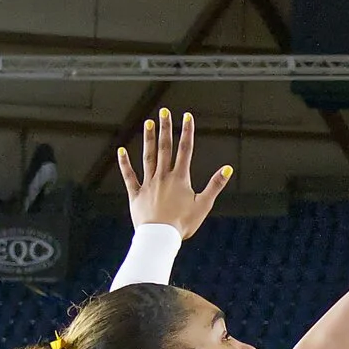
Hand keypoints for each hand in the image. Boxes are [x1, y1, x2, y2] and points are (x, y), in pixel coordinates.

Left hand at [118, 108, 230, 239]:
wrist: (160, 237)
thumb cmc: (183, 223)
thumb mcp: (203, 205)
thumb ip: (215, 185)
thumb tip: (228, 169)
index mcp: (180, 178)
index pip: (185, 150)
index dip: (187, 132)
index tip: (187, 116)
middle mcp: (163, 176)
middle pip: (165, 148)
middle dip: (165, 129)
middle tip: (164, 112)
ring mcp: (148, 184)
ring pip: (148, 157)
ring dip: (148, 139)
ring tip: (148, 123)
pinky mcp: (136, 194)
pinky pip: (129, 176)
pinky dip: (125, 163)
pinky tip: (121, 151)